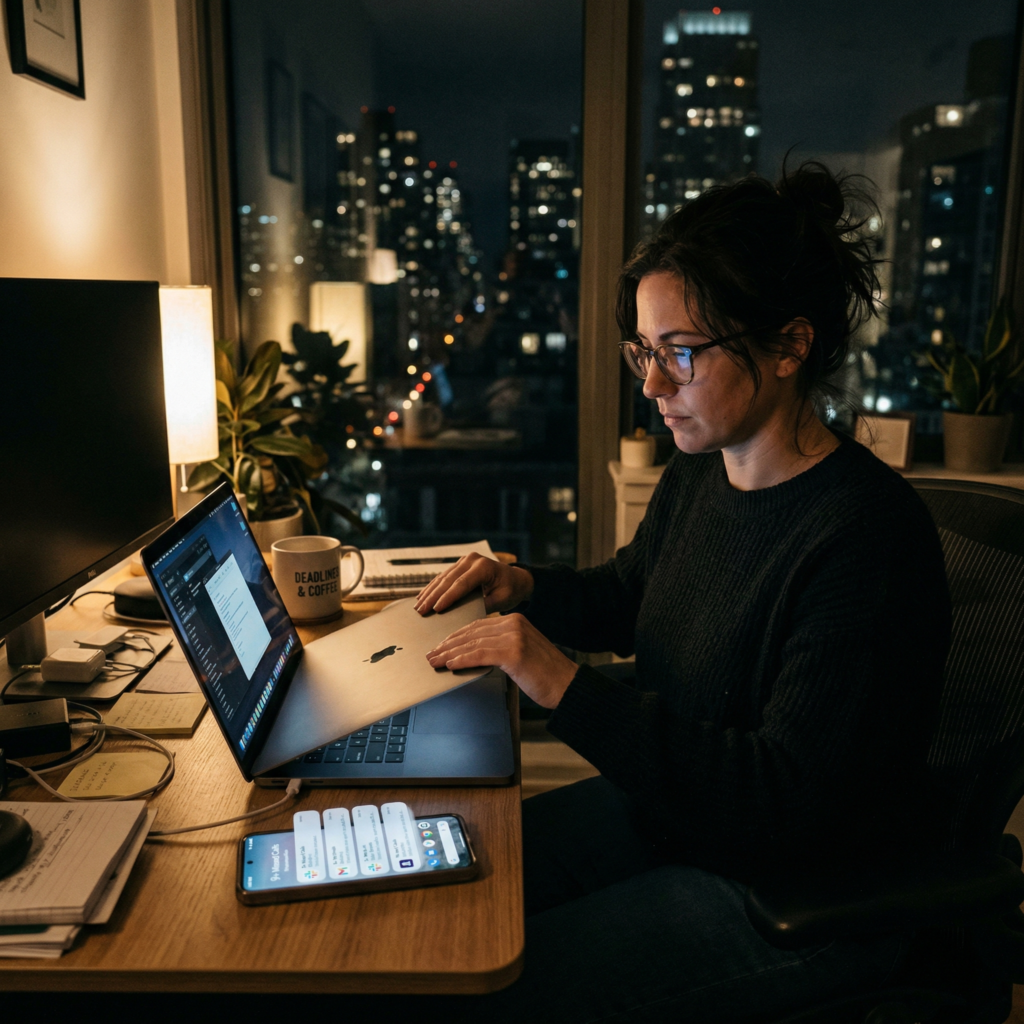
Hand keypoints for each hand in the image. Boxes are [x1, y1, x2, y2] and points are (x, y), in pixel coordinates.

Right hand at [414, 552, 533, 614]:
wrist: (516, 579)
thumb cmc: (511, 590)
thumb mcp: (501, 600)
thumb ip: (483, 605)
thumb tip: (462, 616)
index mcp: (484, 567)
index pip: (461, 584)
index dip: (447, 597)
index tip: (435, 609)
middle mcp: (472, 560)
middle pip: (448, 580)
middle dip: (433, 596)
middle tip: (421, 610)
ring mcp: (465, 560)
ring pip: (443, 577)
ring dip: (429, 592)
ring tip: (418, 606)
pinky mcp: (461, 565)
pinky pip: (444, 576)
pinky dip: (433, 587)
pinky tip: (422, 596)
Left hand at [426, 613, 576, 708]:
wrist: (567, 685)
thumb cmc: (545, 675)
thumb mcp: (520, 654)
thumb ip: (499, 649)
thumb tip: (471, 655)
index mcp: (515, 620)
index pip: (477, 625)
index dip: (456, 636)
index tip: (441, 646)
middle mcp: (514, 624)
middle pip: (471, 632)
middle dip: (448, 644)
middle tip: (432, 654)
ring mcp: (514, 636)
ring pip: (472, 643)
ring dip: (449, 653)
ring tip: (435, 661)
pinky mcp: (514, 652)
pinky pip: (480, 654)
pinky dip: (462, 660)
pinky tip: (451, 665)